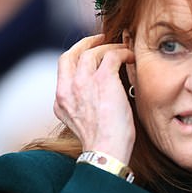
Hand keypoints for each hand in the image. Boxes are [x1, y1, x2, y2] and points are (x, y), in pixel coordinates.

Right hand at [54, 33, 135, 162]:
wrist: (105, 153)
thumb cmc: (103, 145)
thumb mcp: (83, 123)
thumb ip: (83, 105)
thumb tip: (99, 93)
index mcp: (60, 101)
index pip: (63, 67)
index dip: (76, 55)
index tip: (88, 51)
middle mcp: (67, 89)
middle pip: (72, 53)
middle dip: (87, 43)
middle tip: (101, 39)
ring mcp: (83, 82)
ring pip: (92, 52)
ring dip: (108, 47)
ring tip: (122, 50)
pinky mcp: (103, 80)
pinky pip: (112, 55)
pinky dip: (122, 52)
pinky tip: (130, 56)